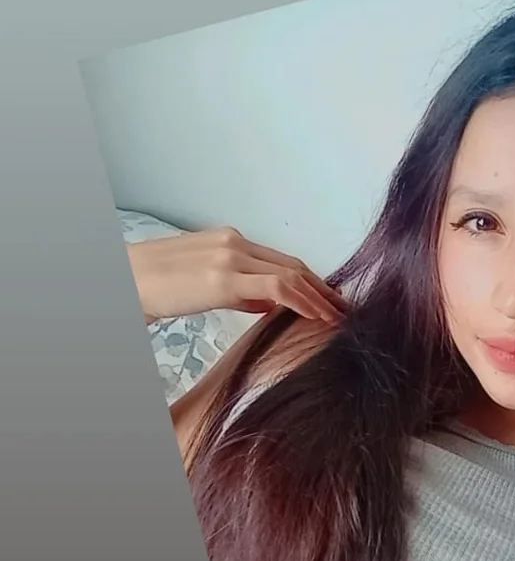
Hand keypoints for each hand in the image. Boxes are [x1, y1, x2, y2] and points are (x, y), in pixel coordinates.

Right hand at [128, 227, 348, 325]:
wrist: (122, 281)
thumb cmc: (154, 287)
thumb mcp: (203, 287)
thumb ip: (238, 293)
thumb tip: (267, 306)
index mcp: (229, 242)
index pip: (281, 261)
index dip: (310, 281)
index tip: (330, 301)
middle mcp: (234, 243)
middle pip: (293, 264)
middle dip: (323, 289)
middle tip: (345, 310)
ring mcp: (230, 257)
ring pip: (291, 274)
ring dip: (320, 297)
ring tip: (339, 318)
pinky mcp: (223, 277)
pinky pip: (277, 287)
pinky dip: (303, 300)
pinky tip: (317, 316)